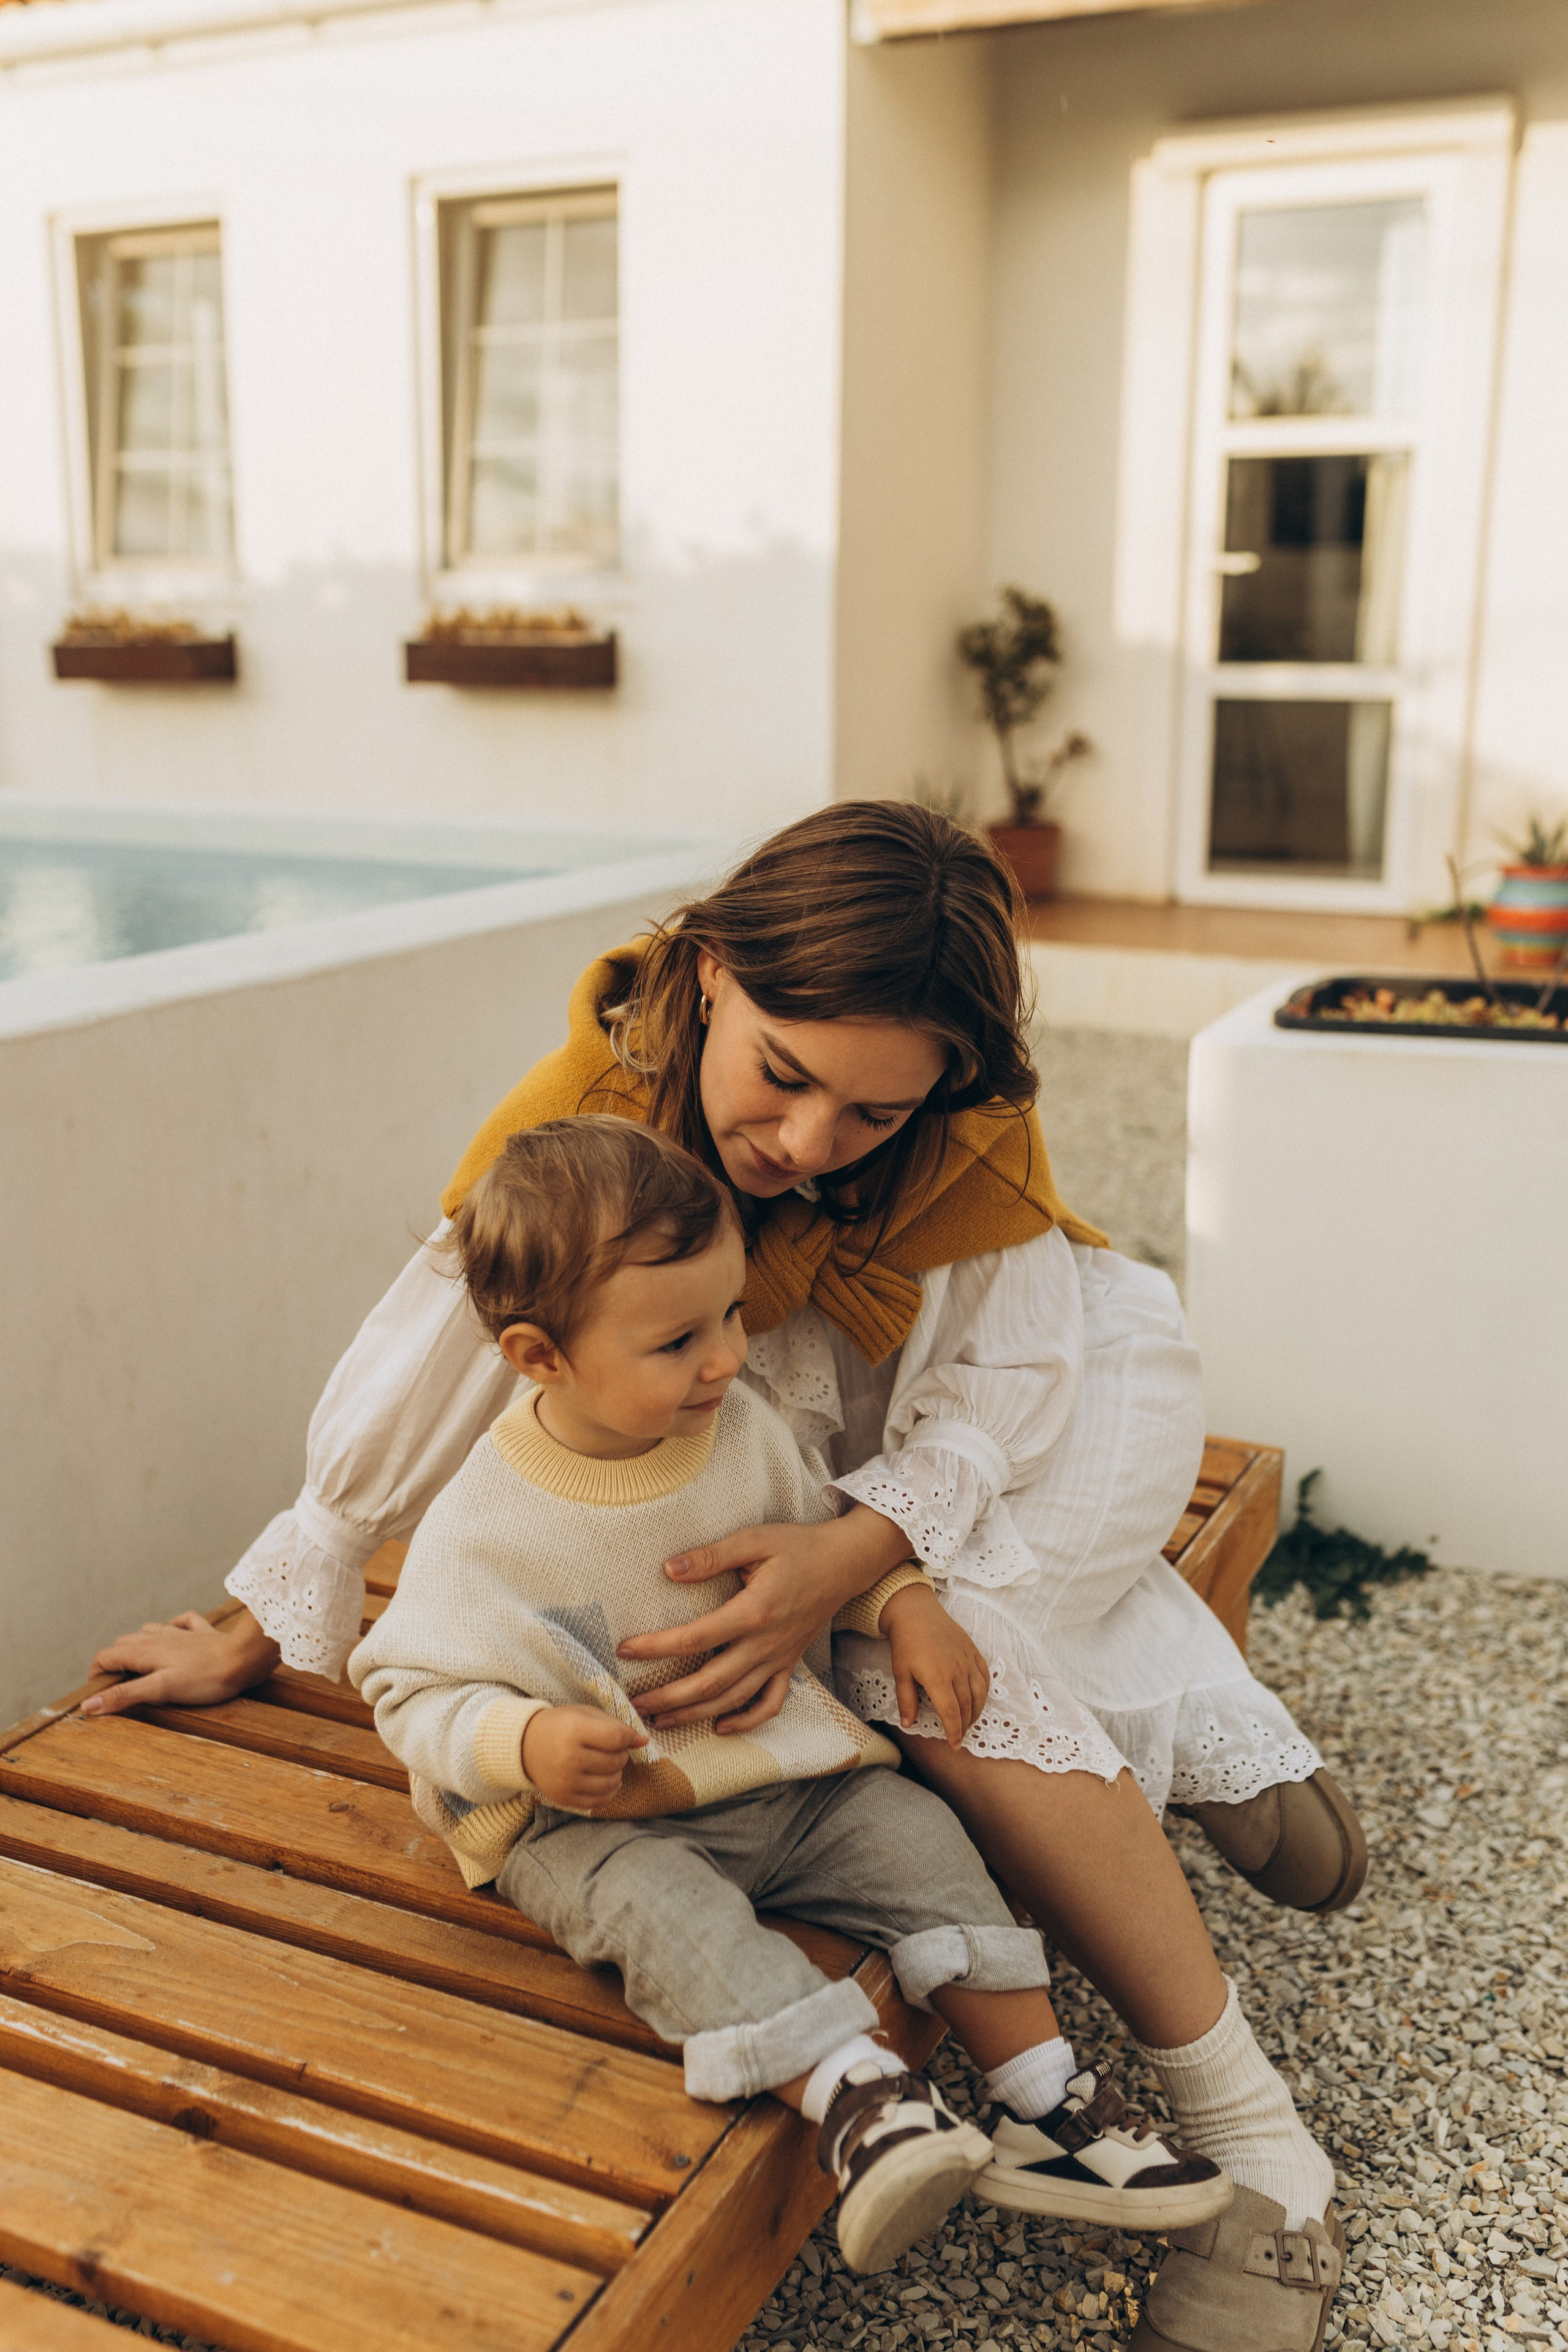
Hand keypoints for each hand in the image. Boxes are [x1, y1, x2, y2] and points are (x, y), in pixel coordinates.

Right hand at [83, 1608, 281, 1715]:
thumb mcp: (160, 1690)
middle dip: (114, 1663)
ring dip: (139, 1646)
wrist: (244, 1658)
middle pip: (123, 1645)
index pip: (105, 1657)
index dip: (96, 1675)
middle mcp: (158, 1637)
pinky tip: (174, 1634)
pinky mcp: (201, 1634)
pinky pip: (181, 1623)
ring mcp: (180, 1633)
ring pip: (148, 1632)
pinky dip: (172, 1628)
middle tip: (118, 1687)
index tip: (97, 1695)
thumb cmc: (204, 1678)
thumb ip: (125, 1694)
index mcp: (144, 1651)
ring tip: (140, 1666)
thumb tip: (89, 1703)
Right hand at [522, 1706, 648, 1809]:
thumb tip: (643, 1741)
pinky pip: (600, 1800)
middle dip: (621, 1754)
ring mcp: (566, 1782)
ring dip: (617, 1773)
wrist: (526, 1745)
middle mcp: (569, 1758)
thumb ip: (616, 1726)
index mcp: (574, 1731)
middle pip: (616, 1761)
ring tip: (607, 1763)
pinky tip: (604, 1779)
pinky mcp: (565, 1798)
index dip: (628, 1737)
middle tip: (610, 1749)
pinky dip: (609, 1790)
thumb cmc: (561, 1726)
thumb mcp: (586, 1715)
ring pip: (612, 1782)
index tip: (626, 1737)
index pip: (616, 1738)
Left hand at [616, 1505, 910, 1734]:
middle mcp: (766, 1644)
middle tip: (634, 1703)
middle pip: (711, 1682)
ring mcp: (779, 1659)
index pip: (695, 1638)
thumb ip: (711, 1556)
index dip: (656, 1647)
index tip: (626, 1648)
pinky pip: (769, 1704)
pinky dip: (746, 1722)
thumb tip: (669, 1569)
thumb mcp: (754, 1539)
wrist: (844, 1562)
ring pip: (734, 1700)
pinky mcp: (789, 1665)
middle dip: (669, 1697)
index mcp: (754, 1611)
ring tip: (661, 1720)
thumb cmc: (797, 1546)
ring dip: (695, 1714)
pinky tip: (720, 1726)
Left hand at [880, 1583, 989, 1747]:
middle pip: (967, 1706)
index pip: (951, 1713)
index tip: (954, 1745)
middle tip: (960, 1737)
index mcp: (938, 1678)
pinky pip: (985, 1675)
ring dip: (976, 1711)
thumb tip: (908, 1724)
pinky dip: (984, 1691)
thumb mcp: (900, 1673)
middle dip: (965, 1725)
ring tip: (969, 1722)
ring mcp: (967, 1659)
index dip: (954, 1732)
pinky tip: (978, 1698)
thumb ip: (906, 1700)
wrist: (915, 1611)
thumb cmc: (905, 1643)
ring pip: (979, 1693)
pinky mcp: (973, 1650)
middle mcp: (957, 1670)